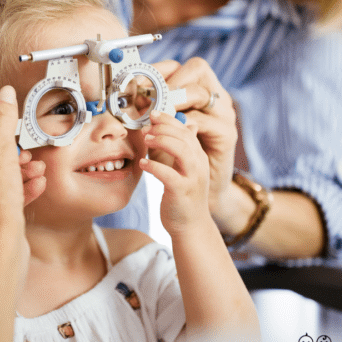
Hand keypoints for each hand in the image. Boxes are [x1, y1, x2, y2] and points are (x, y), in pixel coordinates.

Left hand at [140, 110, 209, 234]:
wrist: (191, 227)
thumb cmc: (184, 197)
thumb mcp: (187, 169)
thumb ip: (185, 148)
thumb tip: (187, 125)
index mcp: (199, 157)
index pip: (186, 130)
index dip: (169, 120)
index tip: (153, 114)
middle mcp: (199, 165)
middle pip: (184, 137)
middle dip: (163, 128)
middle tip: (146, 127)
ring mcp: (192, 178)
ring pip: (182, 151)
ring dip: (162, 141)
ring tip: (146, 140)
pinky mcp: (182, 192)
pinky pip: (169, 174)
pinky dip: (155, 166)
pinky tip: (142, 163)